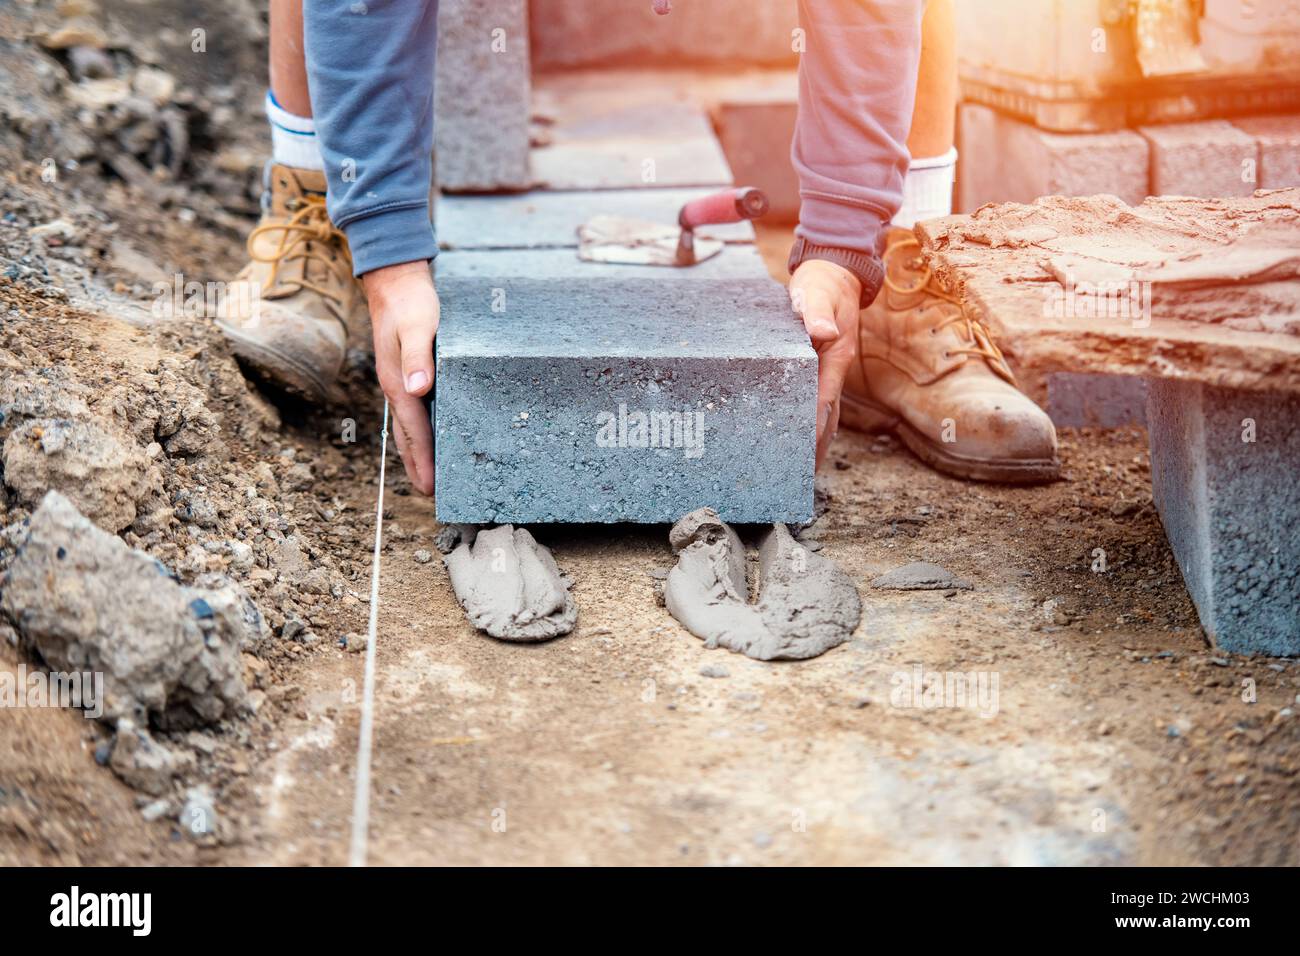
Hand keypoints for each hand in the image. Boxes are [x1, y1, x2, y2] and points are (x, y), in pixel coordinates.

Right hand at [363, 260, 439, 494]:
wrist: (395, 280)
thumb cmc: (412, 302)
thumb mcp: (419, 326)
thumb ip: (419, 357)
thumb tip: (416, 390)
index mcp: (398, 382)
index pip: (413, 430)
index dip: (422, 460)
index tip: (429, 488)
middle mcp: (397, 387)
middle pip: (406, 436)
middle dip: (417, 465)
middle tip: (429, 494)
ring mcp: (400, 381)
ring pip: (407, 426)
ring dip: (416, 451)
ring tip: (427, 475)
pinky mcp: (407, 373)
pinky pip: (412, 411)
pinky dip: (419, 430)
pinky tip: (431, 436)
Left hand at [788, 259, 861, 469]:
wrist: (835, 272)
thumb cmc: (821, 283)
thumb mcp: (815, 294)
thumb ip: (815, 314)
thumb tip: (823, 333)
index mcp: (836, 356)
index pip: (823, 399)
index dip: (814, 425)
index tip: (806, 450)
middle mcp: (837, 368)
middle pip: (829, 415)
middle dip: (818, 444)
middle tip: (803, 474)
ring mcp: (832, 369)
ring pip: (828, 411)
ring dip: (819, 439)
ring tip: (806, 467)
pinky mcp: (824, 366)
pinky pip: (821, 400)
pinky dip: (816, 420)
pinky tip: (806, 436)